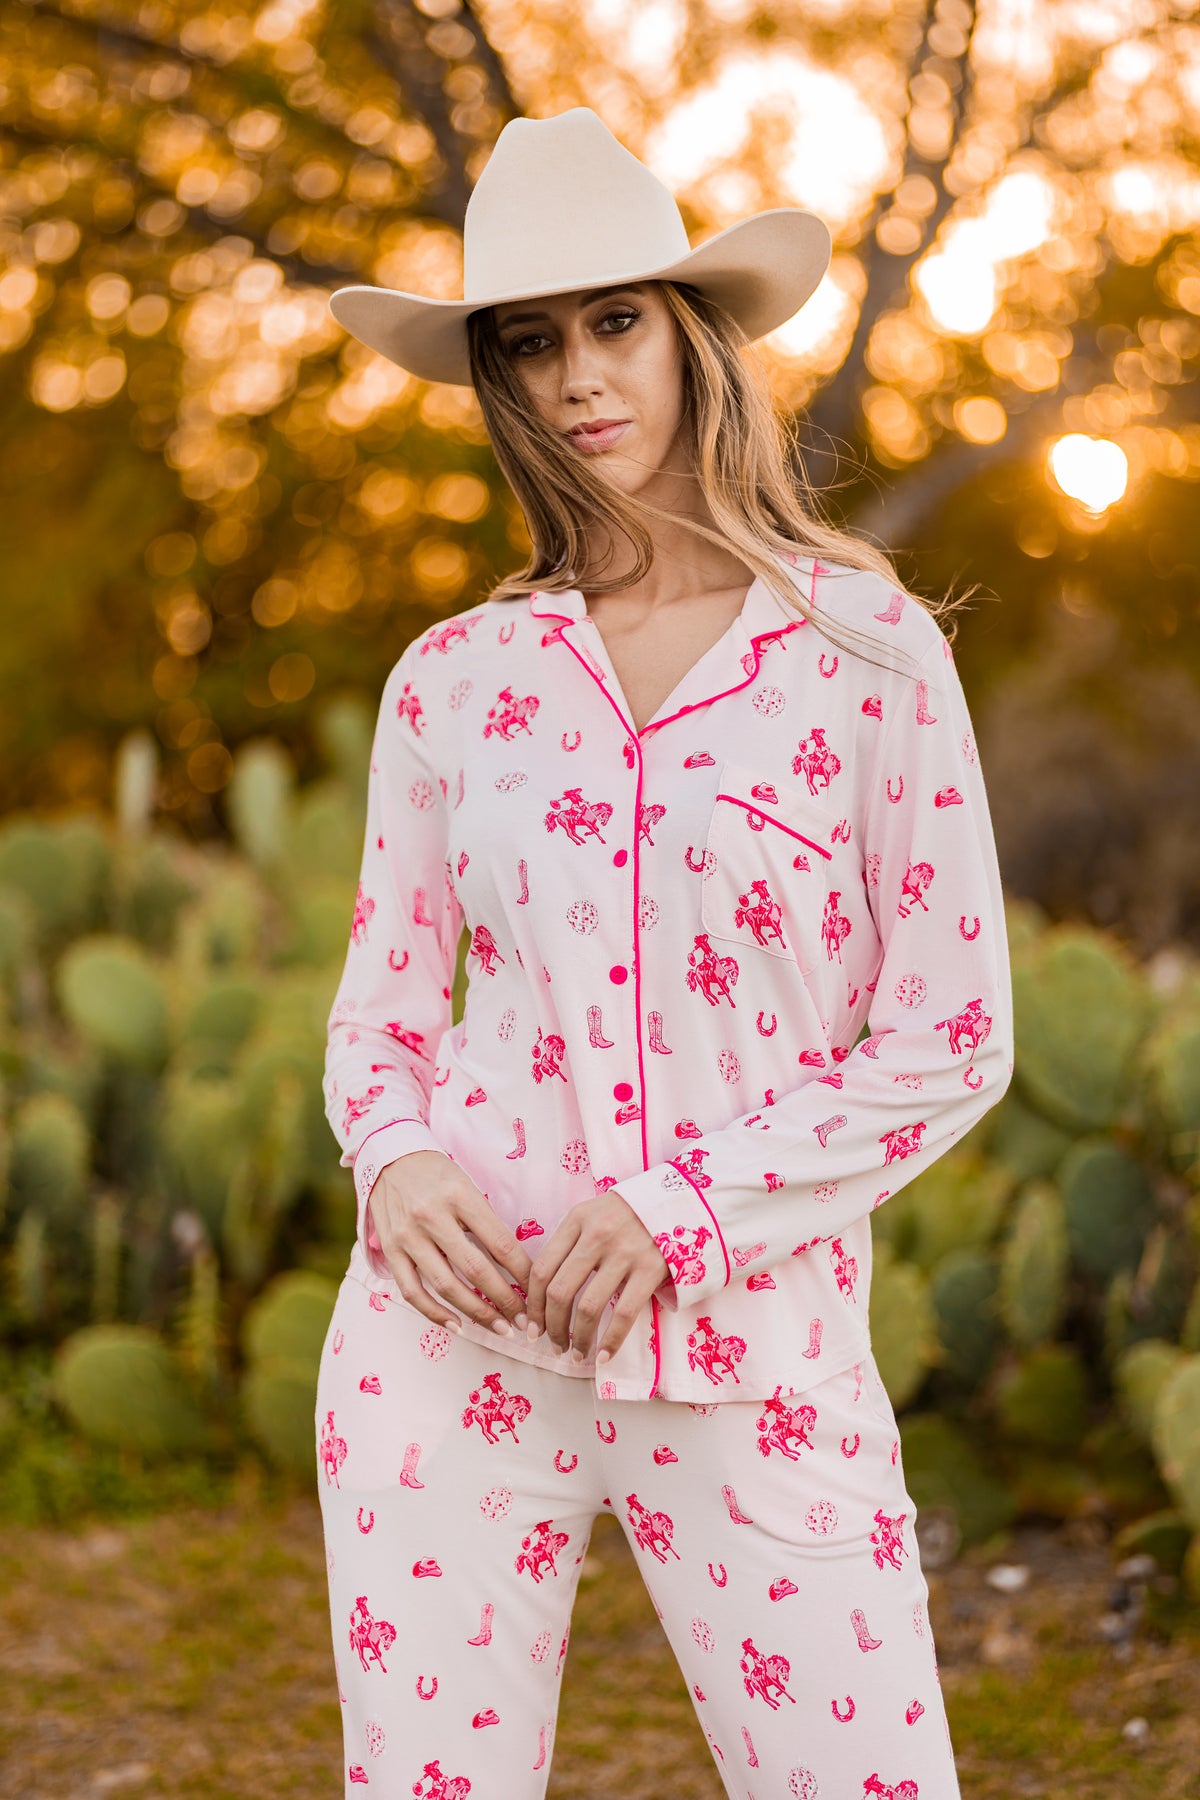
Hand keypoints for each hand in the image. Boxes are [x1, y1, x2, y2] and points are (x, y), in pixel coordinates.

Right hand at [365, 1150, 533, 1336]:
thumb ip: (487, 1222)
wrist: (390, 1157)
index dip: (523, 1273)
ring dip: (477, 1313)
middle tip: (526, 1321)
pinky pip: (413, 1291)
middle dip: (505, 1301)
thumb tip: (517, 1266)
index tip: (539, 1293)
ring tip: (500, 1329)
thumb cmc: (438, 1174)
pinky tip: (458, 1326)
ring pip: (446, 1286)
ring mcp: (408, 1236)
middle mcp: (432, 1216)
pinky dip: (435, 1313)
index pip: (500, 1243)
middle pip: (476, 1269)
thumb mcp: (468, 1186)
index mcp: (460, 1196)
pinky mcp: (390, 1250)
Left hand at [522, 1190, 669, 1362]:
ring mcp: (624, 1252)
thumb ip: (571, 1243)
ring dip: (578, 1339)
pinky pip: (624, 1314)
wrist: (680, 1201)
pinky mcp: (650, 1268)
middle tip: (554, 1344)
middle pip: (560, 1291)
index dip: (533, 1305)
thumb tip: (544, 1292)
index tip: (532, 1326)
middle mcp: (597, 1234)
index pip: (542, 1269)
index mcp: (577, 1219)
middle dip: (551, 1326)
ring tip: (576, 1353)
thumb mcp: (594, 1214)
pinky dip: (610, 1342)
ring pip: (588, 1307)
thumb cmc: (630, 1213)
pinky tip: (603, 1357)